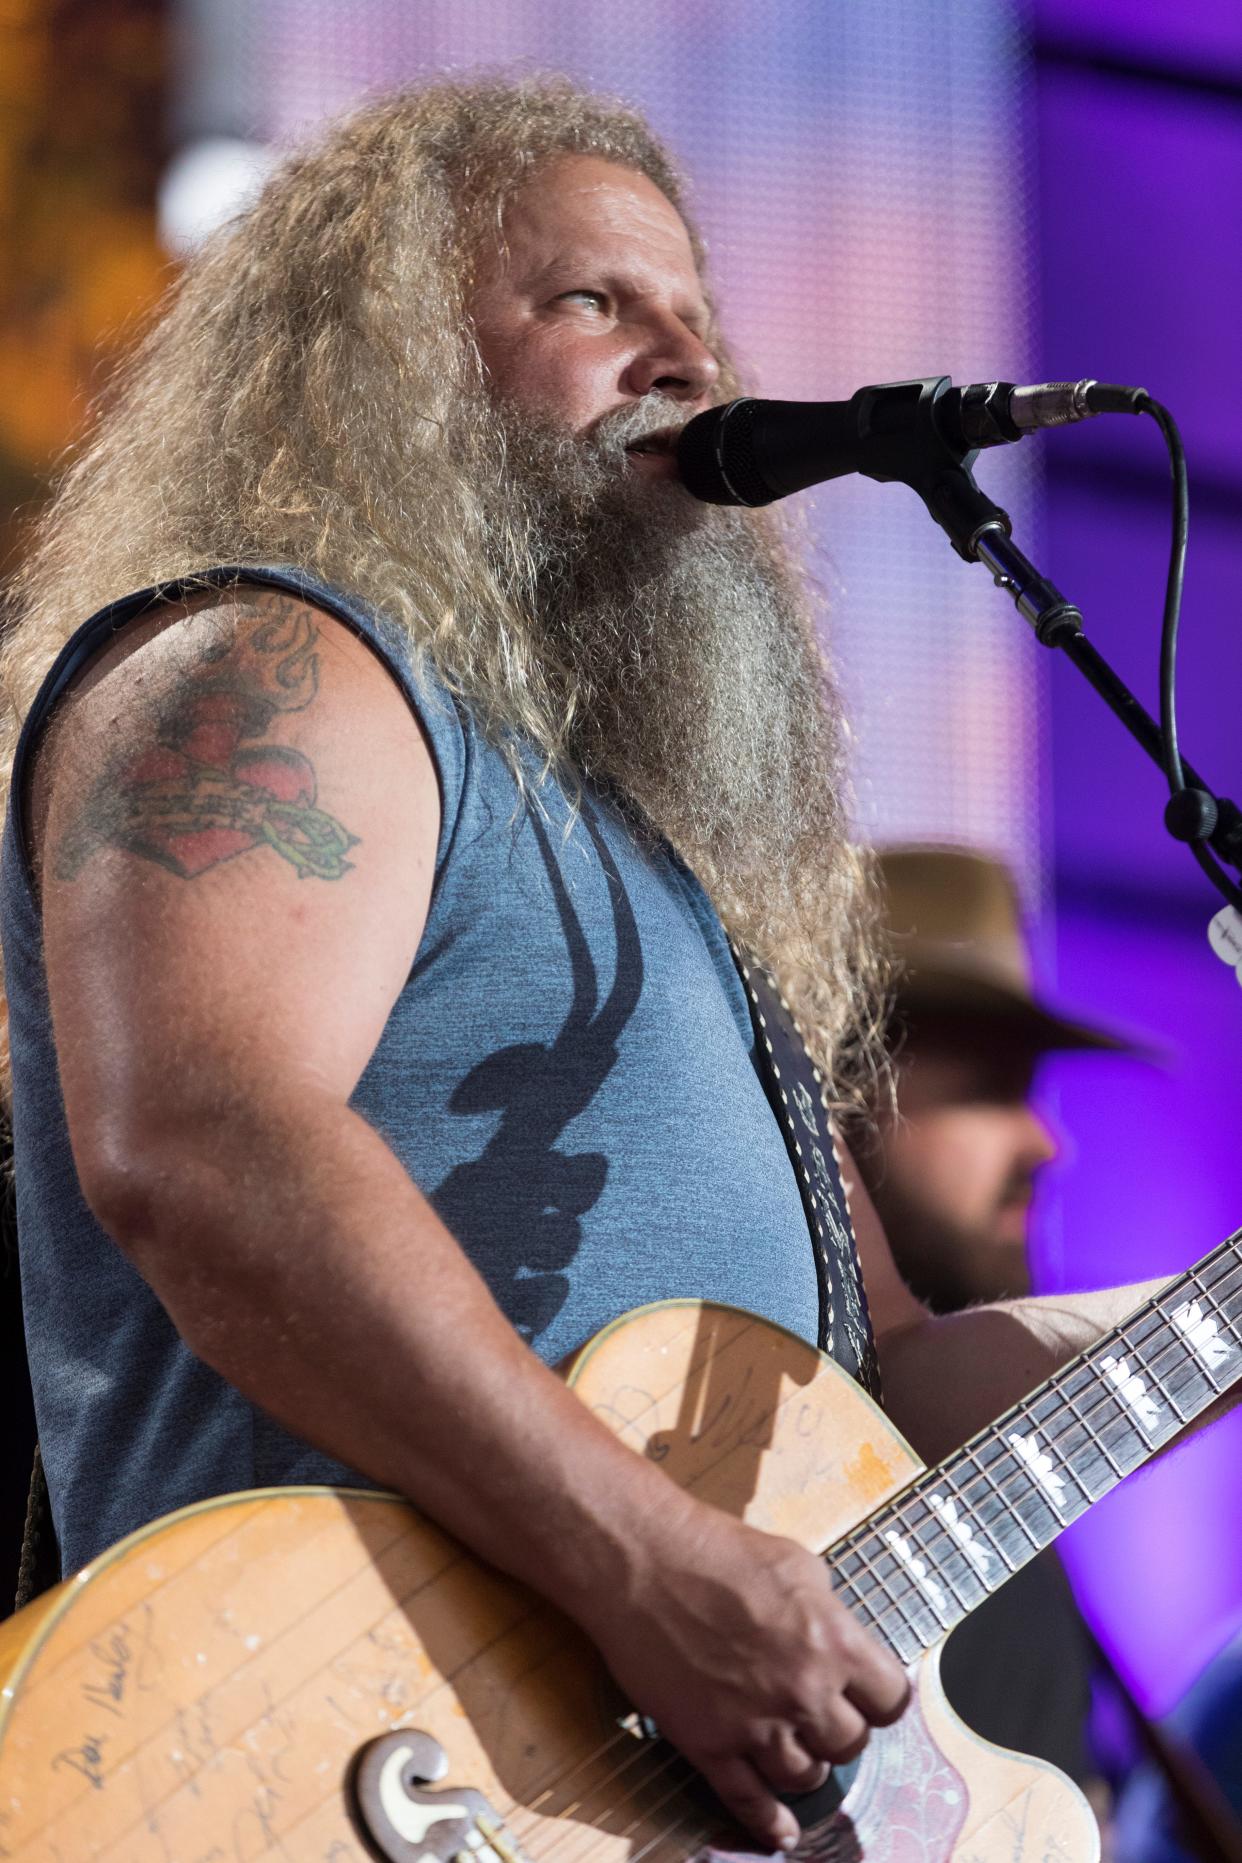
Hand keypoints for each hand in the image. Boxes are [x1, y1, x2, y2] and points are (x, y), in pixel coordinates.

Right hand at [575, 1498, 908, 1850]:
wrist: (642, 1561)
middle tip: (817, 1712)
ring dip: (803, 1763)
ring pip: (805, 1777)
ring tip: (791, 1745)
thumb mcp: (798, 1564)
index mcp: (832, 1641)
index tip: (865, 1697)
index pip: (891, 1700)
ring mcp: (755, 1723)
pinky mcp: (710, 1744)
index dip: (878, 1698)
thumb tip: (841, 1641)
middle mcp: (802, 1690)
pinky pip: (749, 1802)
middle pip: (850, 1745)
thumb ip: (829, 1613)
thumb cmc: (717, 1550)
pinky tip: (782, 1834)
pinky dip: (769, 1824)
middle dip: (837, 1729)